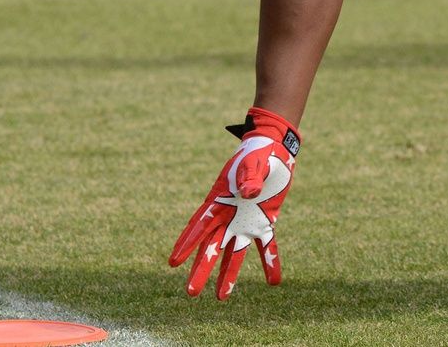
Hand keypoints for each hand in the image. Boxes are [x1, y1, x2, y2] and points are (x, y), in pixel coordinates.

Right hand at [169, 107, 300, 299]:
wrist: (274, 149)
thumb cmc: (257, 154)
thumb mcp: (253, 163)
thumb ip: (249, 178)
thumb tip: (247, 194)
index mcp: (219, 200)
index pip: (200, 225)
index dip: (186, 243)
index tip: (173, 262)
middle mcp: (229, 216)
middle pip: (212, 246)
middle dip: (201, 269)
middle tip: (191, 293)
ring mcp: (246, 221)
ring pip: (234, 252)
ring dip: (228, 275)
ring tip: (220, 298)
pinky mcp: (264, 222)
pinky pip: (266, 246)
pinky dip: (270, 262)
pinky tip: (274, 282)